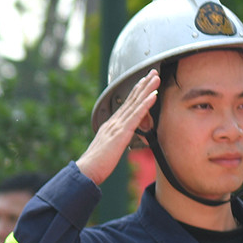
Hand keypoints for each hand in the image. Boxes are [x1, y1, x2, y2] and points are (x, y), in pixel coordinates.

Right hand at [76, 71, 157, 186]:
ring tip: (156, 78)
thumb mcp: (108, 150)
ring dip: (147, 89)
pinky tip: (153, 95)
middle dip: (143, 85)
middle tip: (153, 72)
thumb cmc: (96, 165)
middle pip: (131, 99)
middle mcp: (114, 122)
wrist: (87, 170)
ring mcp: (117, 126)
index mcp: (111, 125)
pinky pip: (136, 116)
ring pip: (135, 104)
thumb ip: (115, 141)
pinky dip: (145, 104)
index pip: (126, 105)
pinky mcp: (121, 133)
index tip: (145, 81)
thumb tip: (120, 141)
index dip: (136, 92)